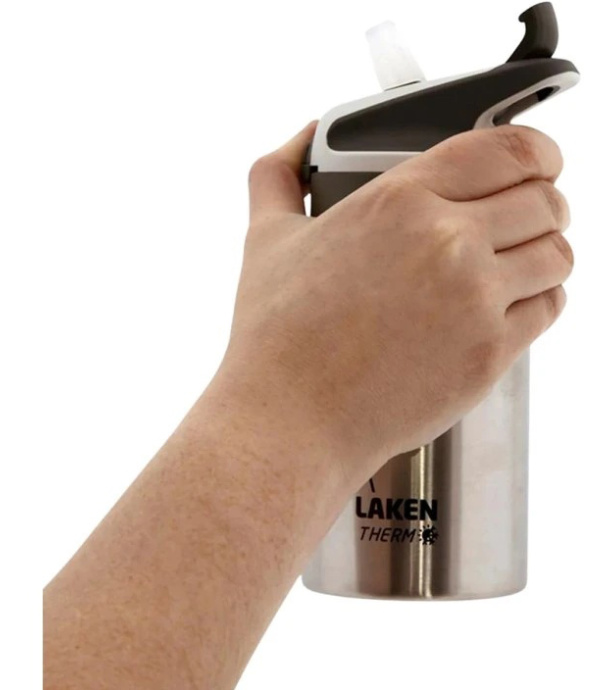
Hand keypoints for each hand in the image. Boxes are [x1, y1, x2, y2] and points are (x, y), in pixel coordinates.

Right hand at [223, 122, 572, 486]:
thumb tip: (299, 138)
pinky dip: (539, 298)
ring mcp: (476, 301)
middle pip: (545, 200)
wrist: (292, 418)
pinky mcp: (490, 354)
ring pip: (557, 254)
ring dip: (545, 250)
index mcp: (399, 201)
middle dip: (544, 201)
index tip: (538, 159)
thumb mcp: (267, 239)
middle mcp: (448, 243)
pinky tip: (509, 301)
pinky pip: (548, 308)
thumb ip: (280, 174)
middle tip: (524, 213)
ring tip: (518, 259)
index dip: (536, 150)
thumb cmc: (278, 336)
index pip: (508, 149)